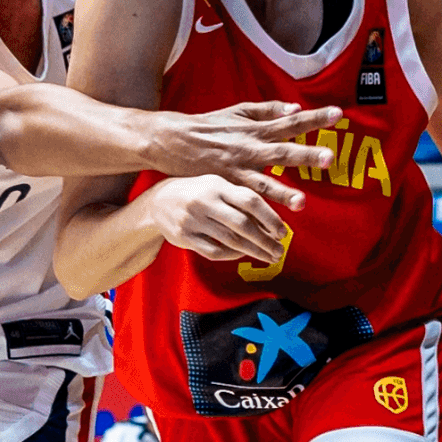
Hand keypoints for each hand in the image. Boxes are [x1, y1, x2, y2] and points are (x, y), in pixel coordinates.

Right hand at [147, 175, 288, 263]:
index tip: (283, 232)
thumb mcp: (216, 185)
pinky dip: (232, 255)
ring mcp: (193, 220)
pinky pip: (214, 251)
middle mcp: (205, 201)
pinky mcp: (185, 237)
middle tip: (280, 251)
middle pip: (242, 225)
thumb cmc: (197, 192)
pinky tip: (243, 254)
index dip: (270, 218)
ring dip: (254, 251)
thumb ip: (240, 199)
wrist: (158, 200)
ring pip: (230, 241)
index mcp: (217, 185)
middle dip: (265, 241)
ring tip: (269, 256)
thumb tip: (271, 221)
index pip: (250, 201)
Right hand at [150, 102, 342, 209]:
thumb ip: (268, 110)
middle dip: (306, 156)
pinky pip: (244, 202)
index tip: (338, 115)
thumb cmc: (210, 125)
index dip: (314, 118)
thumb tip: (296, 108)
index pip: (291, 122)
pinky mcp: (225, 187)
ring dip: (284, 193)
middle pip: (283, 152)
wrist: (175, 141)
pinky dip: (257, 213)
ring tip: (302, 203)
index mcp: (257, 129)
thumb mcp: (239, 111)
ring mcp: (238, 170)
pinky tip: (270, 226)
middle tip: (329, 158)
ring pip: (264, 183)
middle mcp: (250, 149)